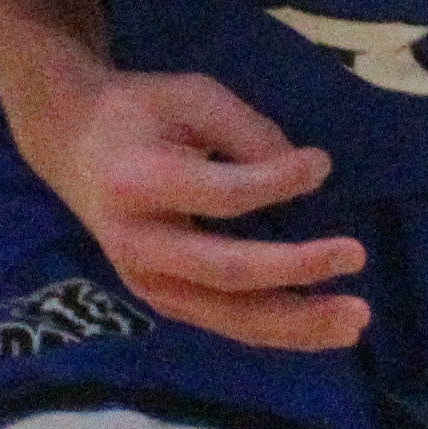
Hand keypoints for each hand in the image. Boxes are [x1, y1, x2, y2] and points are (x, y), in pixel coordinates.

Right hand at [18, 70, 366, 350]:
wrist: (71, 144)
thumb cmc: (139, 113)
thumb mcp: (190, 97)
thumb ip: (247, 131)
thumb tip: (309, 175)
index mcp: (138, 182)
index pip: (220, 195)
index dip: (276, 183)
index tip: (319, 165)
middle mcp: (138, 244)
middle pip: (227, 270)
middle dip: (296, 268)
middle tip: (356, 254)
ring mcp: (145, 281)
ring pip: (229, 317)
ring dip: (297, 323)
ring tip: (355, 320)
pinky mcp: (160, 300)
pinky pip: (226, 324)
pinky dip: (276, 330)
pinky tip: (322, 329)